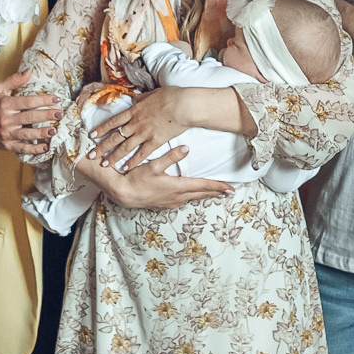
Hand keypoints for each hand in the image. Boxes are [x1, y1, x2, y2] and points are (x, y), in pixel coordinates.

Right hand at [0, 77, 61, 155]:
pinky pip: (23, 148)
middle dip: (47, 115)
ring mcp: (7, 134)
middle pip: (30, 117)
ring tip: (54, 130)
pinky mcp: (8, 145)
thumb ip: (14, 80)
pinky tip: (46, 147)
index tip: (56, 99)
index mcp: (5, 105)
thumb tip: (29, 72)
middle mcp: (6, 120)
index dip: (43, 100)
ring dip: (43, 133)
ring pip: (28, 134)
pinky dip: (35, 149)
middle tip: (60, 114)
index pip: (28, 102)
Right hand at [76, 146, 230, 209]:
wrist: (122, 194)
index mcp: (178, 187)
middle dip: (215, 192)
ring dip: (203, 194)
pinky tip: (190, 195)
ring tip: (213, 192)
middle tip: (228, 192)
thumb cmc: (136, 179)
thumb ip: (170, 156)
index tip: (231, 188)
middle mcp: (177, 197)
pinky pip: (182, 200)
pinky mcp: (163, 205)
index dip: (218, 187)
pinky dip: (191, 196)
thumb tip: (186, 148)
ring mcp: (170, 202)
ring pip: (192, 198)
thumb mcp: (153, 165)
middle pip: (201, 194)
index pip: (203, 186)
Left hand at [87, 86, 193, 171]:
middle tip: (91, 155)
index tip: (92, 135)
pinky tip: (125, 168)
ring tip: (103, 164)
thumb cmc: (170, 96)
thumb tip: (134, 98)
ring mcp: (144, 133)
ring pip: (125, 147)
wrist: (184, 105)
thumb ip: (140, 99)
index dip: (102, 129)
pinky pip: (141, 154)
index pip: (113, 121)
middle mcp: (136, 123)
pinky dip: (133, 162)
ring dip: (113, 157)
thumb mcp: (151, 94)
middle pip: (115, 136)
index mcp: (134, 110)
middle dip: (102, 147)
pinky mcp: (155, 141)